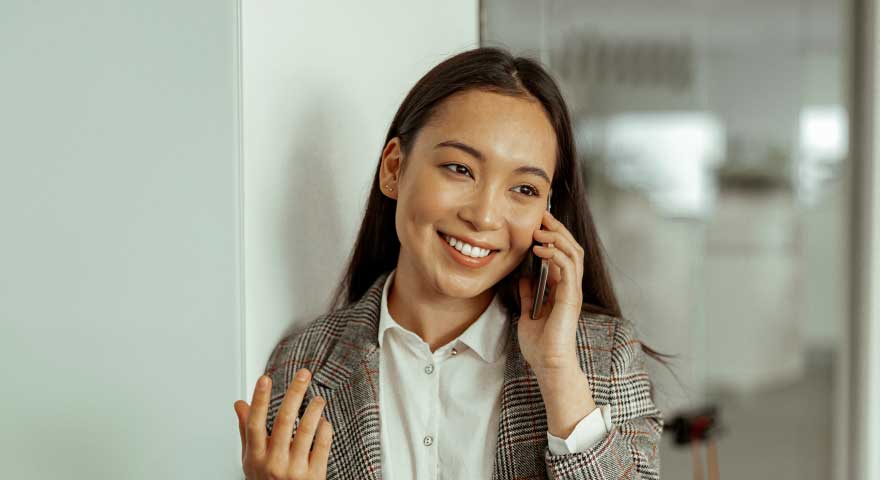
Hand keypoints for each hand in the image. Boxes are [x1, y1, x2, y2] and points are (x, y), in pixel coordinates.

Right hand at [233, 369, 332, 479]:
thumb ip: (247, 431)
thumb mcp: (252, 460)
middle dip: (294, 394)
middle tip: (304, 375)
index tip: (265, 378)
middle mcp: (274, 463)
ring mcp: (295, 470)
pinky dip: (325, 430)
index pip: (255, 423)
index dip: (259, 400)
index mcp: (256, 457)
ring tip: (318, 398)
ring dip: (314, 410)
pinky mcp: (314, 476)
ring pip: (306, 432)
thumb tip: (240, 404)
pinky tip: (325, 421)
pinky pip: (322, 446)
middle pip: (284, 421)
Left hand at [517, 210, 584, 375]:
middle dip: (557, 229)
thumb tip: (523, 278)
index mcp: (562, 288)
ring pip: (573, 254)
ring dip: (556, 238)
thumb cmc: (540, 344)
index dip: (553, 235)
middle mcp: (571, 287)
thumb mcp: (529, 313)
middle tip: (542, 215)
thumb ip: (529, 295)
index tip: (539, 221)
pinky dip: (555, 255)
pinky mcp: (570, 298)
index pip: (563, 253)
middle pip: (571, 247)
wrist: (548, 364)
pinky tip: (541, 250)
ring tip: (540, 231)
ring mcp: (573, 292)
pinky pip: (568, 269)